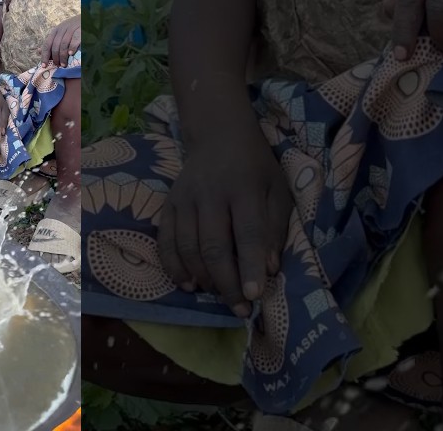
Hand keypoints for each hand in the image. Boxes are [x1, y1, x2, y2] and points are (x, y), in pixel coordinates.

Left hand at [42, 15, 79, 65]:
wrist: (87, 18)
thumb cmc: (73, 29)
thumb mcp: (61, 34)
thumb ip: (51, 43)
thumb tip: (39, 51)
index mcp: (55, 31)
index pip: (47, 44)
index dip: (45, 55)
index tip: (44, 65)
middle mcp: (62, 29)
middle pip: (55, 45)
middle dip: (55, 57)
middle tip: (58, 65)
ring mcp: (71, 29)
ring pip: (63, 44)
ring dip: (63, 56)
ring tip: (64, 64)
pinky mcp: (80, 30)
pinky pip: (74, 39)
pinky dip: (72, 47)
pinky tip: (71, 54)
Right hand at [157, 130, 292, 316]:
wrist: (218, 135)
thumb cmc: (255, 167)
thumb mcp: (277, 190)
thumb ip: (276, 228)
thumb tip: (270, 269)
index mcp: (244, 189)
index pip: (247, 233)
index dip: (250, 266)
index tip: (255, 295)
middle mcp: (210, 195)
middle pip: (214, 246)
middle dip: (226, 282)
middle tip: (240, 308)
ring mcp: (184, 199)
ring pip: (188, 247)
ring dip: (203, 278)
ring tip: (218, 296)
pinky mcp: (168, 204)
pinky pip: (165, 241)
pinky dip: (174, 266)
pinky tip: (188, 284)